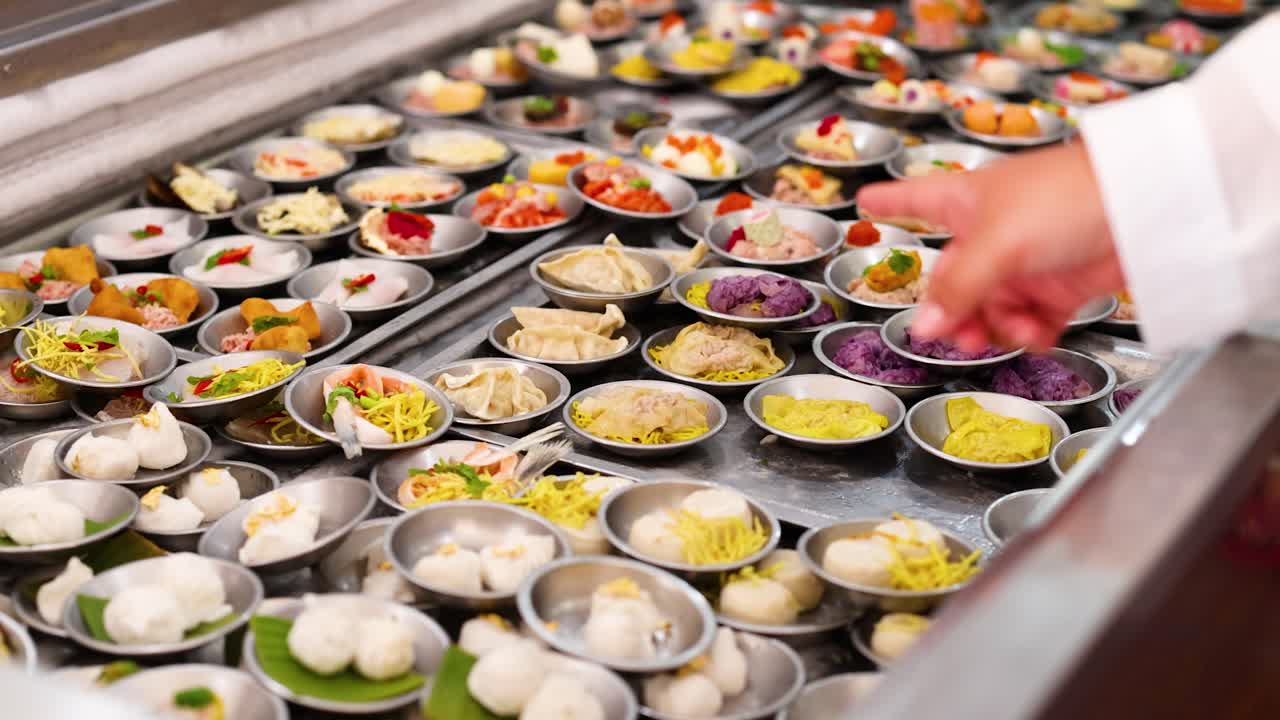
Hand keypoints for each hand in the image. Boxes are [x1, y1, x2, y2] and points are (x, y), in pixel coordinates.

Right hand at [856, 142, 1124, 350]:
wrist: (1144, 204)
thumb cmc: (1066, 196)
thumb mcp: (997, 242)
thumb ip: (958, 288)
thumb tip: (924, 326)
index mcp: (965, 203)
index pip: (914, 198)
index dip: (888, 200)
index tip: (866, 199)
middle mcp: (990, 232)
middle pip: (951, 280)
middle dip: (950, 310)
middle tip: (955, 333)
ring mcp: (1024, 261)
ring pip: (988, 307)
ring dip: (992, 328)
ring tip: (1005, 334)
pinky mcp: (1059, 286)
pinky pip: (1030, 321)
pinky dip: (1029, 335)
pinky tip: (1033, 335)